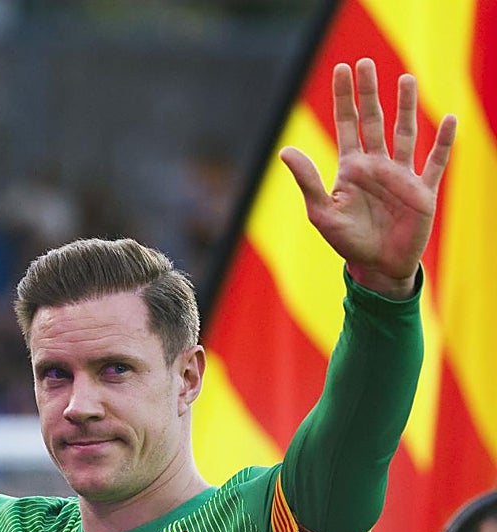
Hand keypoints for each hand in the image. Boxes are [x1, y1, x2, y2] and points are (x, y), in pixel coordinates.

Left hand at [279, 58, 455, 297]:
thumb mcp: (321, 212)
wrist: (377, 267)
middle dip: (370, 93)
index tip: (342, 69)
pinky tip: (448, 119)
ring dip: (406, 107)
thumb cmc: (347, 242)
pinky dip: (443, 142)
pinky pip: (435, 162)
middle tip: (366, 62)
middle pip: (374, 121)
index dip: (344, 98)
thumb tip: (285, 151)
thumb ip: (308, 180)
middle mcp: (376, 166)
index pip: (347, 125)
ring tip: (406, 78)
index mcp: (351, 168)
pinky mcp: (422, 192)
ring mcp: (401, 176)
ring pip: (405, 133)